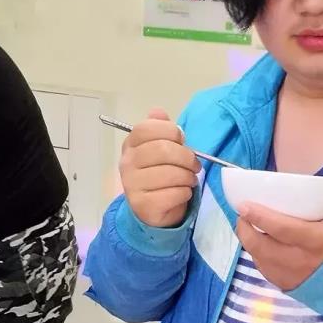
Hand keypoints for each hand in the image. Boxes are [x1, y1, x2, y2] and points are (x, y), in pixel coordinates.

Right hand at [120, 108, 200, 227]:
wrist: (153, 210)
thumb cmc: (161, 175)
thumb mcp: (161, 149)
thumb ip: (161, 130)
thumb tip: (158, 112)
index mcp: (131, 144)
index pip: (147, 128)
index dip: (170, 132)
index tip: (181, 141)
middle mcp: (127, 162)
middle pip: (162, 149)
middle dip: (186, 157)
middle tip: (194, 165)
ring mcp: (132, 184)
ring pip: (170, 173)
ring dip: (188, 177)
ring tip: (189, 180)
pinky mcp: (142, 205)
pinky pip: (172, 194)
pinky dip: (184, 193)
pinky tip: (182, 193)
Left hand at [236, 159, 322, 291]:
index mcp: (315, 241)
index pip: (280, 228)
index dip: (259, 216)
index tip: (243, 204)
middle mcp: (298, 260)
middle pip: (260, 244)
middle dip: (244, 227)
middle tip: (242, 211)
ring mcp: (289, 275)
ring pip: (257, 257)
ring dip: (248, 240)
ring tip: (247, 224)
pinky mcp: (285, 285)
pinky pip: (263, 269)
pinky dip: (257, 255)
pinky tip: (258, 243)